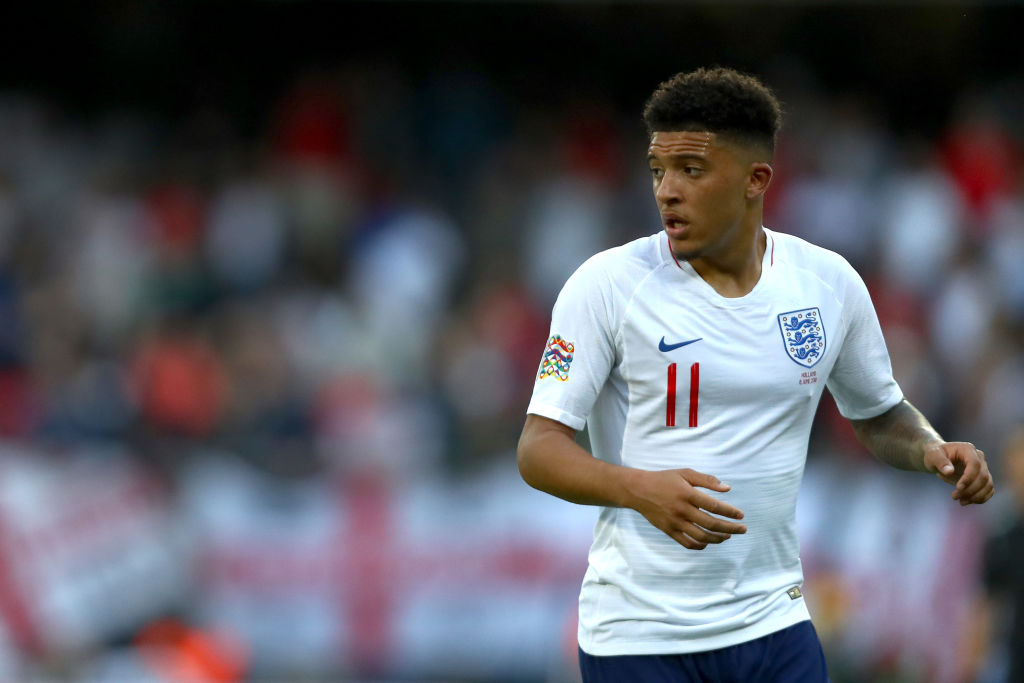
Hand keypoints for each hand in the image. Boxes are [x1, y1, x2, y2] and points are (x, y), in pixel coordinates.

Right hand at [626, 468, 746, 549]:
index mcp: (687, 494)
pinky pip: (687, 543)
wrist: (638, 490)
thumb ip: (707, 480)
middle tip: (742, 529)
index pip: (714, 506)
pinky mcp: (668, 531)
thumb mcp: (685, 473)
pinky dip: (700, 545)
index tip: (741, 515)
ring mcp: (675, 522)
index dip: (730, 512)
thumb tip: (727, 488)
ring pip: (701, 537)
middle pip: (711, 524)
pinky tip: (708, 542)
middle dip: (730, 528)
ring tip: (727, 536)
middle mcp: (682, 510)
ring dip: (718, 539)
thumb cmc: (664, 479)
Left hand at [923, 442, 993, 505]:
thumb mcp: (933, 456)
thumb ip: (940, 462)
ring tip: (961, 502)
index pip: (975, 464)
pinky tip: (968, 501)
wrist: (939, 458)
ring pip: (988, 484)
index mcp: (968, 449)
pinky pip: (989, 490)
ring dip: (976, 496)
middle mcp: (979, 458)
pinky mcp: (983, 478)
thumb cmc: (935, 455)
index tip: (958, 488)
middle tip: (954, 496)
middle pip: (983, 476)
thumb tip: (949, 471)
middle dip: (970, 490)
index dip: (969, 478)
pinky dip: (981, 498)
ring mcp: (983, 468)